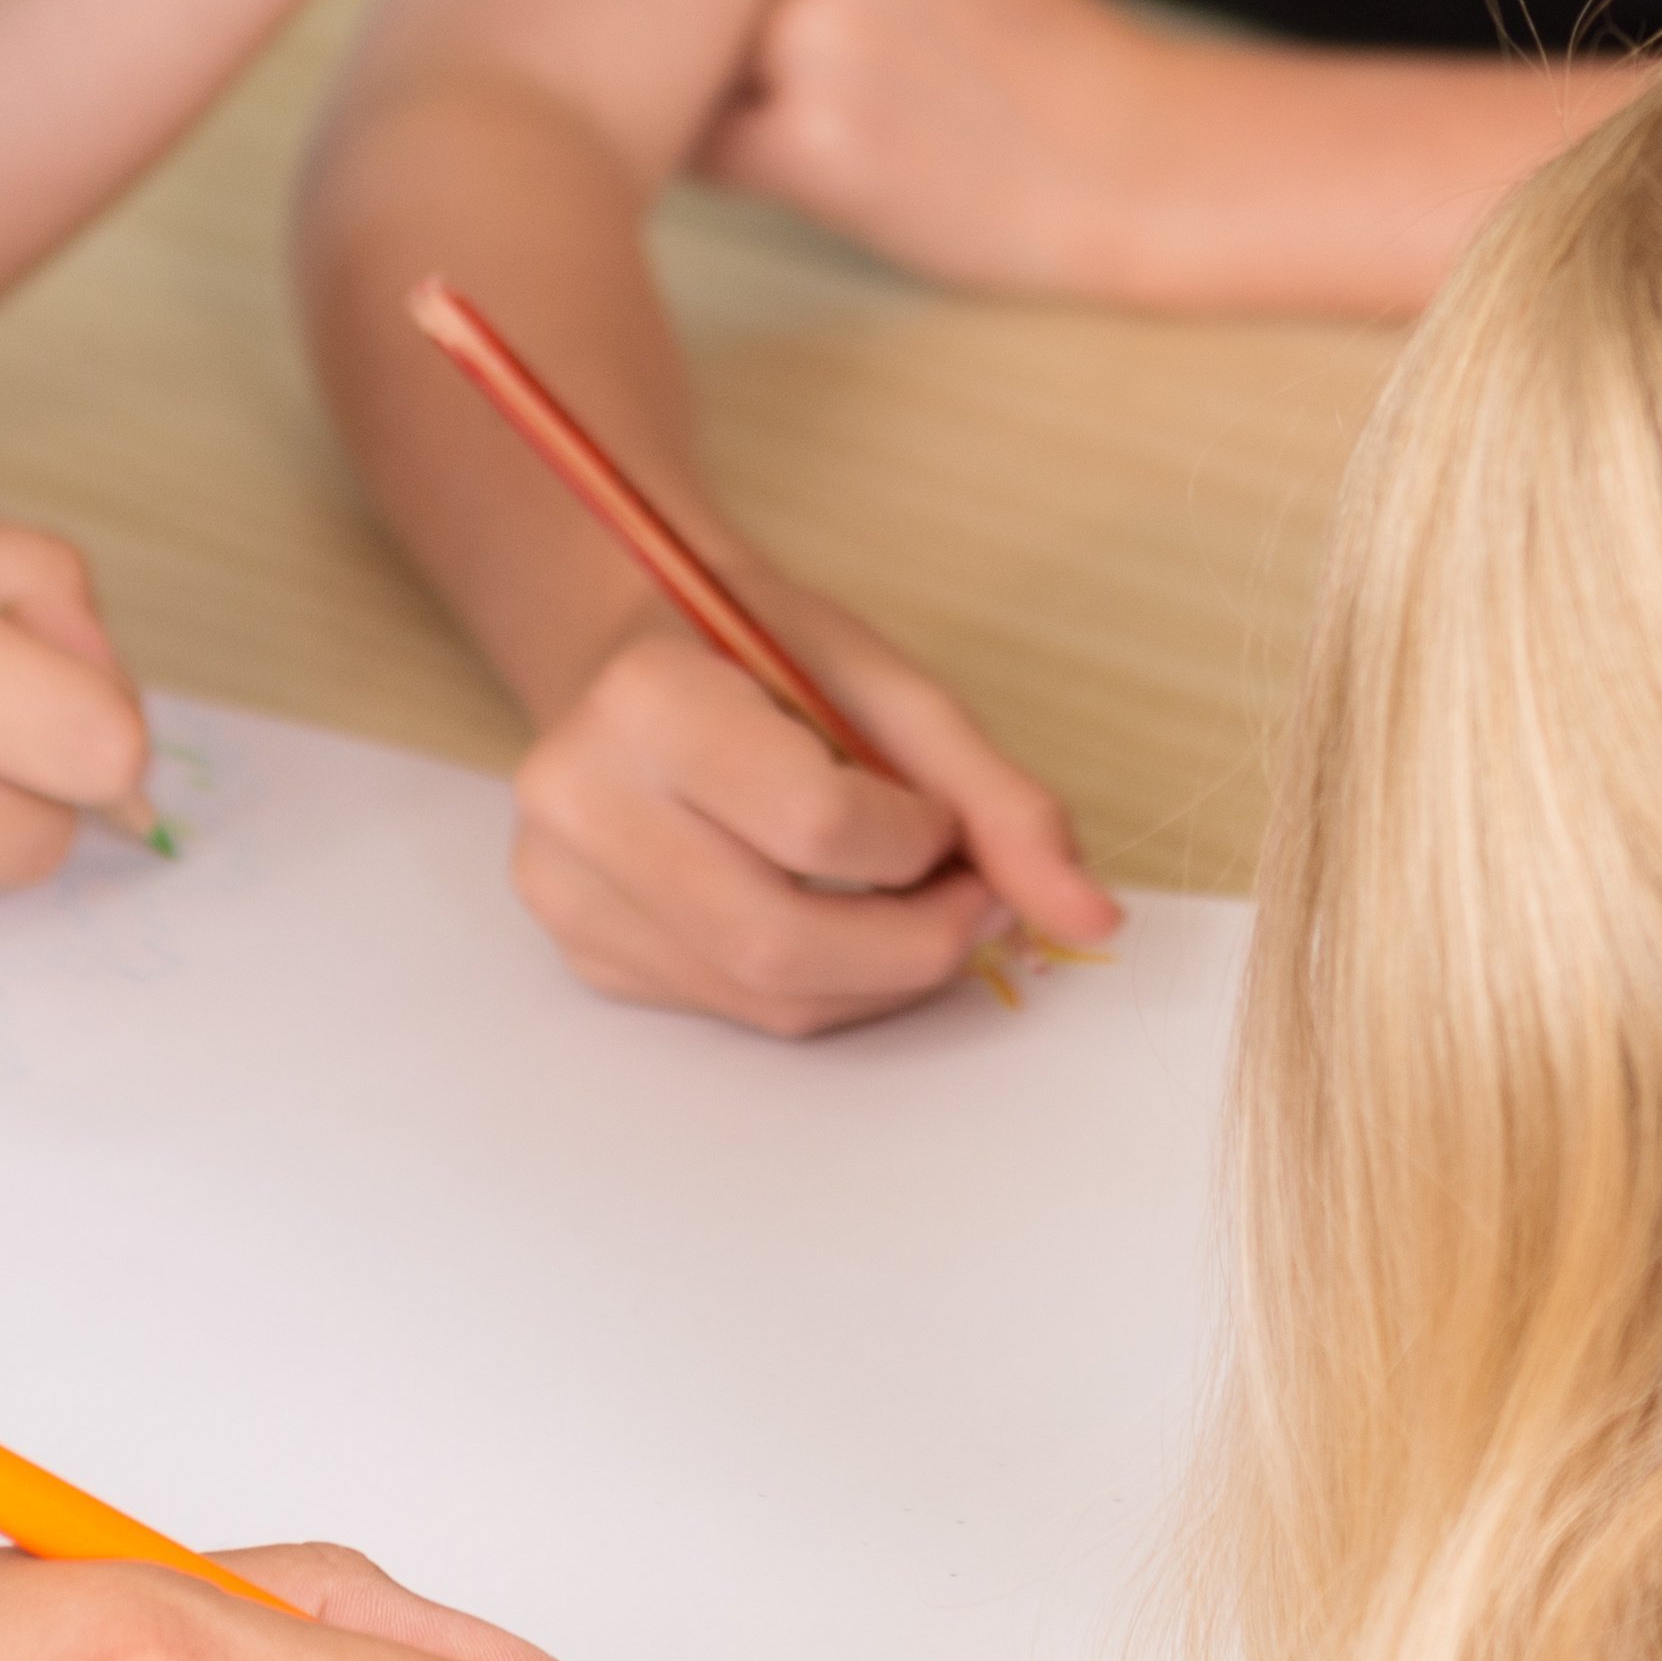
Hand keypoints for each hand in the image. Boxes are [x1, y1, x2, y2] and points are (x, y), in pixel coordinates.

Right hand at [505, 579, 1123, 1035]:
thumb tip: (1096, 918)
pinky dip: (817, 984)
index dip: (918, 841)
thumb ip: (997, 799)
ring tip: (911, 909)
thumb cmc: (767, 654)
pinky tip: (828, 917)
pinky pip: (731, 1009)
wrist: (634, 651)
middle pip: (782, 943)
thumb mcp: (887, 689)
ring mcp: (566, 886)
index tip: (942, 817)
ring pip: (764, 998)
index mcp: (648, 698)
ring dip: (877, 977)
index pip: (816, 825)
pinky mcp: (582, 948)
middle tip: (971, 903)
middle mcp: (579, 799)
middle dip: (915, 947)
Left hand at [685, 0, 1182, 298]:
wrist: (1135, 159)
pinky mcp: (815, 142)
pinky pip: (698, 146)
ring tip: (825, 105)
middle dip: (701, 13)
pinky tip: (819, 155)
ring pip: (678, 54)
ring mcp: (821, 30)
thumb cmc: (1017, 47)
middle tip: (807, 56)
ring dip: (716, 87)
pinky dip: (733, 159)